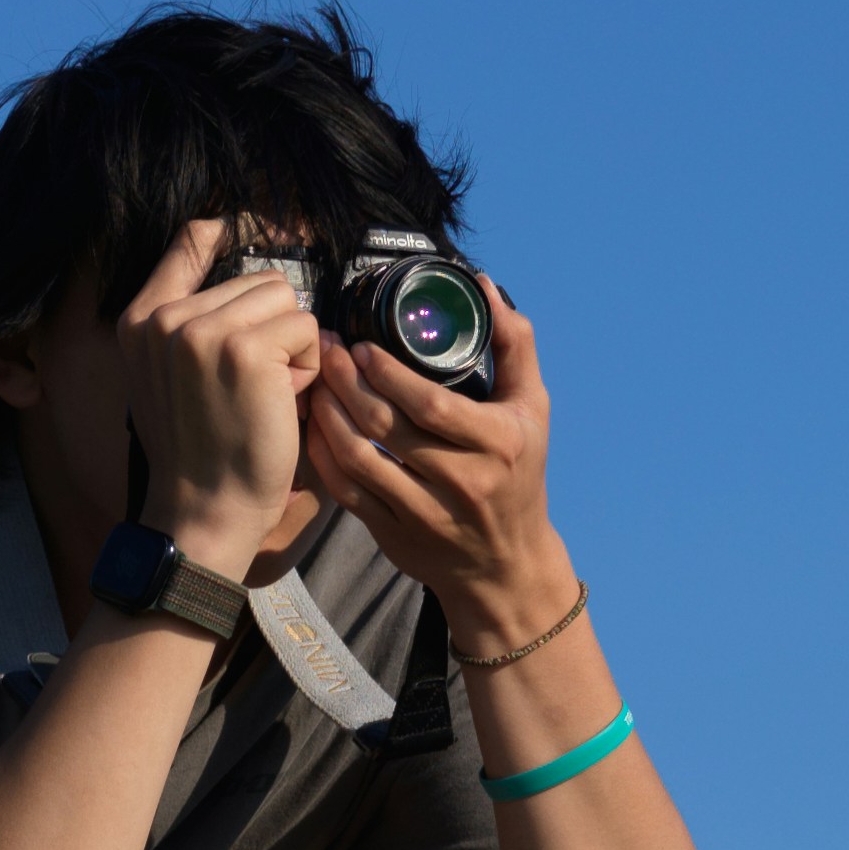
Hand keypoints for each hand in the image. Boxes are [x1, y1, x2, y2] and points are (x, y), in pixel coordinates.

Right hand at [68, 212, 318, 576]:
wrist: (203, 512)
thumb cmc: (201, 452)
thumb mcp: (171, 376)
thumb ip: (194, 323)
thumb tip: (258, 275)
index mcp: (139, 319)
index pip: (192, 237)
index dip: (233, 228)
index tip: (259, 227)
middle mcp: (164, 317)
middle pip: (260, 278)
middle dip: (274, 328)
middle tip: (256, 385)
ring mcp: (200, 330)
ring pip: (286, 301)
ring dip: (293, 347)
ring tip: (267, 394)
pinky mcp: (243, 349)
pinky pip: (305, 330)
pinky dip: (307, 368)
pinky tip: (281, 404)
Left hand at [297, 277, 559, 645]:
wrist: (505, 564)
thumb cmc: (519, 471)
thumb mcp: (532, 407)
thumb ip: (514, 344)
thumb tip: (481, 285)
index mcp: (497, 443)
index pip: (430, 404)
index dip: (388, 373)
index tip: (361, 347)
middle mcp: (463, 481)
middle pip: (387, 426)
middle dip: (346, 383)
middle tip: (325, 351)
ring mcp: (426, 514)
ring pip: (359, 459)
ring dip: (329, 416)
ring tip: (315, 382)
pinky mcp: (396, 536)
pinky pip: (347, 493)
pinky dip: (325, 457)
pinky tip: (316, 427)